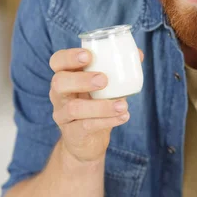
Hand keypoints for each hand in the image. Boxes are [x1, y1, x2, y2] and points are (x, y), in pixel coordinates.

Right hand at [49, 47, 143, 162]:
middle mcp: (59, 94)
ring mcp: (62, 115)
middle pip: (59, 82)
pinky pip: (86, 126)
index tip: (88, 55)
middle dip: (81, 79)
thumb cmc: (96, 105)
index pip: (57, 61)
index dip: (69, 57)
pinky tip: (123, 116)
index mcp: (66, 76)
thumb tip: (139, 54)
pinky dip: (107, 120)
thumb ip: (118, 71)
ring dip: (101, 106)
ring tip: (123, 105)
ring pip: (74, 109)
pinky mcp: (72, 133)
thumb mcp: (105, 87)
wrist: (87, 142)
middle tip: (103, 80)